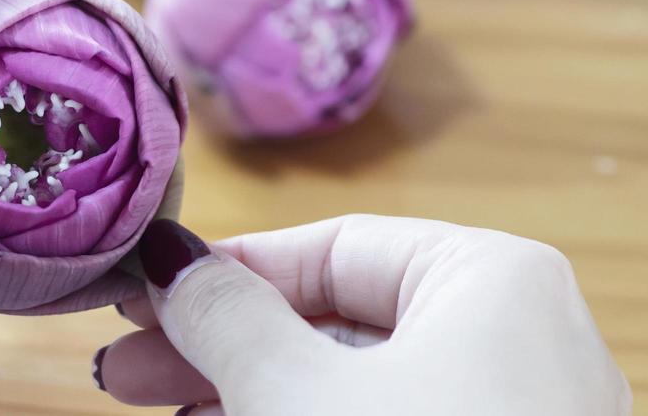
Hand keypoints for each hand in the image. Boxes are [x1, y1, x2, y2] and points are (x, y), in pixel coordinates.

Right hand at [95, 215, 631, 414]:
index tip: (144, 292)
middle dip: (229, 344)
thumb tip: (176, 262)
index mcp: (494, 279)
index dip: (231, 270)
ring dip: (258, 395)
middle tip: (127, 368)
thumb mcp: (300, 398)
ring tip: (161, 410)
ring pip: (364, 386)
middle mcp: (519, 336)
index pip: (339, 248)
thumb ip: (232, 322)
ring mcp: (514, 410)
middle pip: (344, 320)